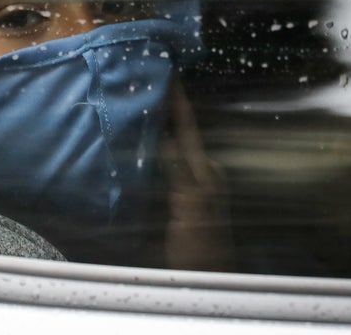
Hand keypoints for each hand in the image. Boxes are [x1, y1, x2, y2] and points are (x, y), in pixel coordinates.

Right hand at [160, 83, 233, 271]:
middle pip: (182, 130)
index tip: (169, 71)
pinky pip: (169, 161)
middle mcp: (202, 170)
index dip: (178, 100)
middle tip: (149, 80)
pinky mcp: (183, 195)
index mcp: (205, 169)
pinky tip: (144, 143)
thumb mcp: (189, 207)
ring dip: (162, 124)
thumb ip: (179, 172)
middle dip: (168, 105)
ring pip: (175, 144)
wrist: (207, 279)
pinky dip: (157, 146)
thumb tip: (166, 138)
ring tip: (143, 102)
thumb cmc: (199, 248)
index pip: (188, 126)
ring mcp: (194, 183)